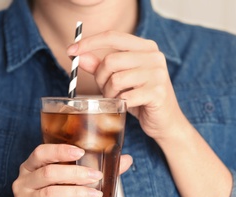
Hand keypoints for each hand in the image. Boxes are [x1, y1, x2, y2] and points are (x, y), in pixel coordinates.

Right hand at [9, 144, 132, 196]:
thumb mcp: (62, 184)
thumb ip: (91, 171)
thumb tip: (125, 160)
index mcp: (30, 167)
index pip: (41, 152)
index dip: (60, 150)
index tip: (80, 152)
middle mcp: (24, 182)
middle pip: (49, 172)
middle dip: (76, 173)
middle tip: (97, 176)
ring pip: (52, 193)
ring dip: (77, 193)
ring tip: (96, 194)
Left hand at [67, 31, 187, 140]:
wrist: (164, 121)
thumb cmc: (140, 98)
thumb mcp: (119, 80)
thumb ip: (99, 66)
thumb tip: (78, 55)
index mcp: (145, 47)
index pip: (113, 36)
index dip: (89, 42)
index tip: (70, 51)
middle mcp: (154, 56)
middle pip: (111, 60)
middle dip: (100, 78)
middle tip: (105, 90)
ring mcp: (158, 74)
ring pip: (116, 79)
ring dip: (110, 94)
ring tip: (116, 99)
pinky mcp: (158, 92)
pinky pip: (126, 97)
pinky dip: (120, 104)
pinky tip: (126, 106)